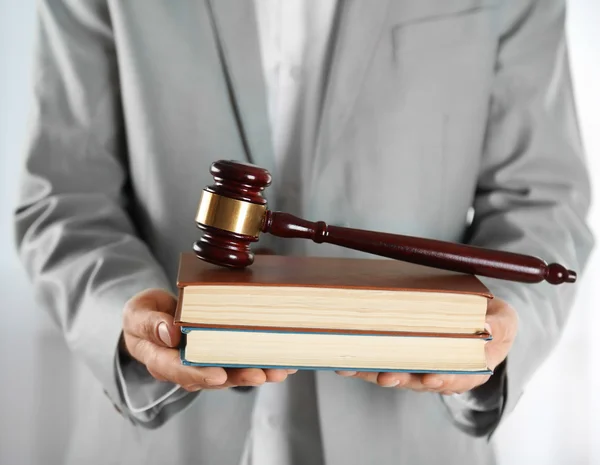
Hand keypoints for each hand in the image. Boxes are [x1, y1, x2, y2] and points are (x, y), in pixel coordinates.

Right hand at [121, 288, 295, 391]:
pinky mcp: (219, 356)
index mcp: (160, 359)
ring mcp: (203, 364)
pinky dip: (261, 361)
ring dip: (256, 372)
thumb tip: (170, 333)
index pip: (178, 370)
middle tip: (261, 374)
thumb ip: (150, 323)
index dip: (199, 374)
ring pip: (231, 373)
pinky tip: (283, 360)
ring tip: (280, 370)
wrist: (152, 317)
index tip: (219, 375)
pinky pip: (239, 362)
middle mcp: (184, 367)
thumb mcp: (137, 313)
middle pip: (212, 377)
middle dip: (238, 376)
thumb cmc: (144, 315)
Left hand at [335, 297, 516, 394]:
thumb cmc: (490, 321)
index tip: (431, 378)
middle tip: (387, 376)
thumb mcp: (503, 320)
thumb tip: (487, 328)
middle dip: (400, 379)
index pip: (453, 379)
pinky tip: (344, 361)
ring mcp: (417, 370)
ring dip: (372, 373)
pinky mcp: (399, 360)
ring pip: (394, 375)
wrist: (478, 320)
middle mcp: (440, 375)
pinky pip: (380, 365)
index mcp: (468, 370)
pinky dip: (363, 364)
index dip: (442, 380)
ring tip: (353, 367)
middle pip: (417, 381)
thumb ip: (498, 324)